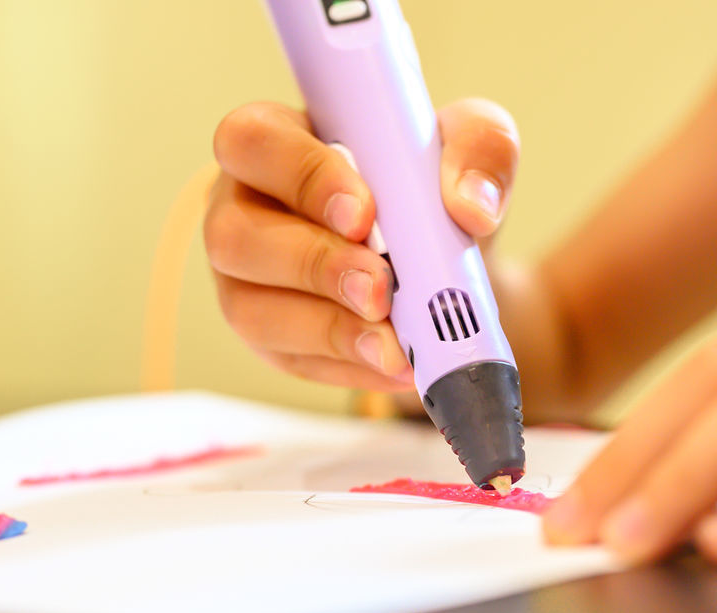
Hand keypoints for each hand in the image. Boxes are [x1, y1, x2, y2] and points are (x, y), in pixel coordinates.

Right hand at [204, 98, 518, 390]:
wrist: (452, 268)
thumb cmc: (434, 189)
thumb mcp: (471, 146)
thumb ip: (480, 148)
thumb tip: (471, 208)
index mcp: (277, 141)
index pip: (252, 141)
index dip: (300, 177)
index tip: (365, 213)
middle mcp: (243, 209)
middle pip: (235, 237)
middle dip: (316, 267)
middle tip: (382, 290)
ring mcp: (247, 281)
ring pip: (253, 312)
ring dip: (331, 330)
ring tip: (396, 344)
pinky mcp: (273, 341)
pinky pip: (293, 362)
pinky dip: (351, 367)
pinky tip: (398, 365)